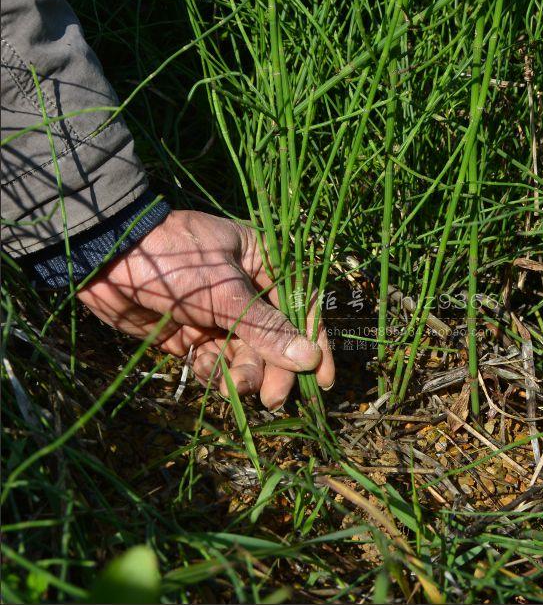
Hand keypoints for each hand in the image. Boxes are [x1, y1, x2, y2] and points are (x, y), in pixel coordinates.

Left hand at [76, 210, 334, 409]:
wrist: (106, 259)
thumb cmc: (175, 260)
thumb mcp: (226, 292)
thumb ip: (266, 328)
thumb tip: (309, 357)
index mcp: (263, 264)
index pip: (300, 306)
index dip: (314, 344)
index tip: (321, 382)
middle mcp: (246, 291)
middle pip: (274, 338)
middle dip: (275, 368)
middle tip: (273, 397)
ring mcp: (219, 315)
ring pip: (246, 354)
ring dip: (247, 375)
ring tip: (239, 390)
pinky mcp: (193, 335)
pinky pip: (217, 362)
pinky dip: (218, 374)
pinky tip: (212, 377)